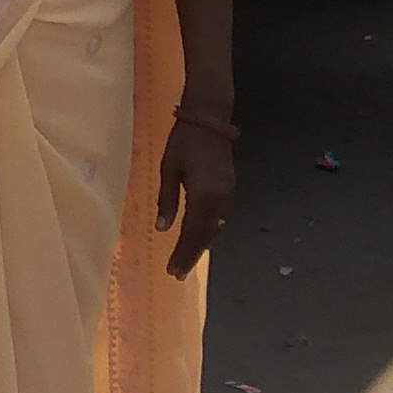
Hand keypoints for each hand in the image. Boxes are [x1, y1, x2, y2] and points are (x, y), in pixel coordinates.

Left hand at [157, 115, 236, 275]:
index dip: (182, 253)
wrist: (210, 119)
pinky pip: (221, 218)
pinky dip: (210, 231)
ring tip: (187, 260)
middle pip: (205, 235)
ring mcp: (228, 194)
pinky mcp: (230, 188)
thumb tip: (161, 229)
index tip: (172, 270)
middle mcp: (220, 199)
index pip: (191, 232)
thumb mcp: (168, 169)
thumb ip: (167, 201)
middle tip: (178, 273)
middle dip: (191, 255)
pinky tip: (201, 237)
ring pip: (216, 228)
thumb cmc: (183, 141)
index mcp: (203, 195)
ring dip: (201, 245)